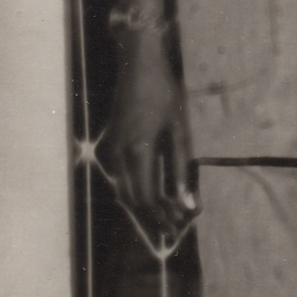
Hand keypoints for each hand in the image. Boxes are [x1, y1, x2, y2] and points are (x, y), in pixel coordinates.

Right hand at [101, 34, 197, 241]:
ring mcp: (110, 151)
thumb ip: (181, 169)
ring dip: (144, 207)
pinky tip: (153, 196)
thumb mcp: (179, 131)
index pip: (146, 198)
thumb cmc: (163, 94)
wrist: (138, 65)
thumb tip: (188, 204)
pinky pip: (120, 179)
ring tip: (168, 217)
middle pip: (132, 200)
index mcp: (137, 151)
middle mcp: (117, 155)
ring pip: (124, 192)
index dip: (162, 217)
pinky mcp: (109, 146)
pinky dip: (136, 192)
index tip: (179, 228)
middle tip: (176, 230)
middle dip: (154, 218)